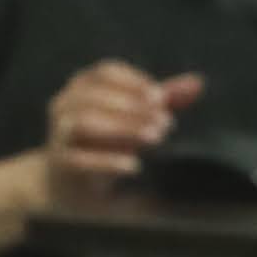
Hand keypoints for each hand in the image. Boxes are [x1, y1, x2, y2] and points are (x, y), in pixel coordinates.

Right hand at [34, 61, 203, 206]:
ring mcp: (58, 133)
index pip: (105, 72)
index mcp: (81, 86)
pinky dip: (108, 161)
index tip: (161, 98)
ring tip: (155, 138)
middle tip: (167, 123)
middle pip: (96, 96)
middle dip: (134, 107)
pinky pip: (80, 158)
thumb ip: (162, 101)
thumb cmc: (104, 143)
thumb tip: (198, 83)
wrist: (67, 184)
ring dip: (124, 128)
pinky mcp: (60, 162)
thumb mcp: (133, 119)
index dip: (134, 82)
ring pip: (86, 122)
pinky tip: (134, 166)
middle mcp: (64, 104)